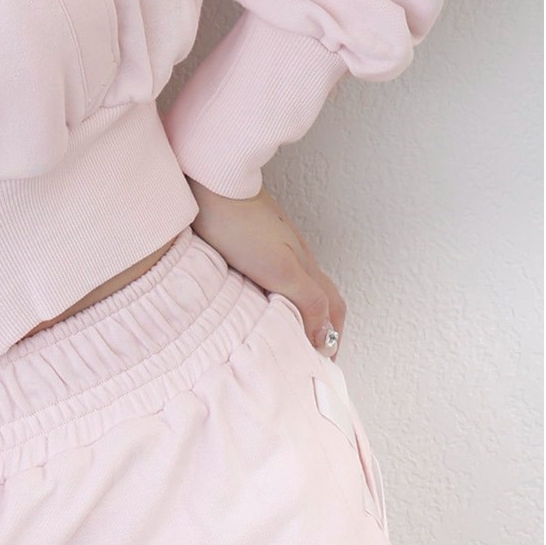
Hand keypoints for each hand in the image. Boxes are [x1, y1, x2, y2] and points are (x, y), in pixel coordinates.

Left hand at [186, 177, 345, 353]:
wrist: (212, 183)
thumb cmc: (240, 225)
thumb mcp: (280, 269)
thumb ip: (307, 300)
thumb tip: (326, 336)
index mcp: (306, 267)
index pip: (333, 309)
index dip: (333, 337)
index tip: (324, 362)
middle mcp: (296, 257)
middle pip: (321, 297)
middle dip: (322, 327)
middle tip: (311, 352)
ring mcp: (276, 246)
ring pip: (297, 285)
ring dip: (298, 310)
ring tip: (286, 332)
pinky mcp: (254, 238)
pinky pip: (274, 273)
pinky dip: (275, 294)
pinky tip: (258, 299)